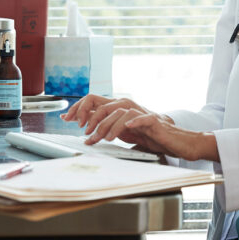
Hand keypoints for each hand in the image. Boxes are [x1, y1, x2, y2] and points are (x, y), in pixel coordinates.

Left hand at [60, 94, 218, 161]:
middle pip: (103, 105)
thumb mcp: (121, 131)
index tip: (67, 118)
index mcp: (117, 107)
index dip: (79, 108)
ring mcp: (140, 111)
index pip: (93, 100)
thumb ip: (105, 128)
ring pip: (119, 112)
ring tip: (103, 138)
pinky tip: (127, 128)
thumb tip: (85, 133)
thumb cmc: (146, 134)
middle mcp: (126, 106)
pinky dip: (133, 122)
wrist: (171, 139)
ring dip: (108, 126)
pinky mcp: (153, 120)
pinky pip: (141, 118)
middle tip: (85, 133)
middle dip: (91, 119)